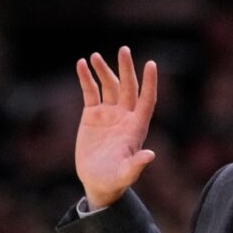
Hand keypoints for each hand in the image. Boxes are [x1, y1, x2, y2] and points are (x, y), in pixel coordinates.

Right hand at [74, 46, 157, 209]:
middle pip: (127, 87)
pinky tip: (82, 64)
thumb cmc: (115, 180)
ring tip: (95, 57)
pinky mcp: (92, 115)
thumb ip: (136, 164)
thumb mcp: (126, 174)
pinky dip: (87, 79)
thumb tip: (150, 155)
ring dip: (103, 70)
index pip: (147, 99)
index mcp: (136, 126)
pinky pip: (90, 92)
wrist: (98, 182)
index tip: (151, 64)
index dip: (150, 82)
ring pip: (108, 86)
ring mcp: (108, 114)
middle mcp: (125, 116)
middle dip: (126, 68)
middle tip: (124, 50)